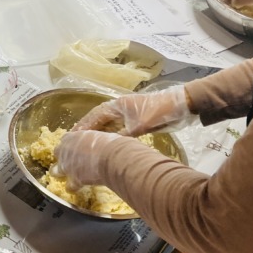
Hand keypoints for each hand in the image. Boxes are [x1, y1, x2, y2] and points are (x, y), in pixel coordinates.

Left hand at [51, 129, 119, 187]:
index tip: (75, 147)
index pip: (65, 139)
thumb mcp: (100, 136)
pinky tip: (76, 189)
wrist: (112, 157)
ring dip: (60, 174)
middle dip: (62, 157)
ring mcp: (67, 165)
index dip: (69, 144)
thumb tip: (101, 143)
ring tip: (66, 177)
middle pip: (57, 153)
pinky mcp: (74, 179)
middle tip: (70, 160)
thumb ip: (93, 140)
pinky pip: (69, 186)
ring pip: (55, 171)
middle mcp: (66, 150)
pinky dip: (73, 188)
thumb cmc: (110, 143)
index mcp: (73, 137)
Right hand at [72, 87, 194, 135]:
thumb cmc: (159, 112)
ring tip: (85, 143)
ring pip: (106, 123)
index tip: (72, 136)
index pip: (94, 116)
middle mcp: (118, 107)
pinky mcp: (134, 118)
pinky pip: (115, 126)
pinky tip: (105, 142)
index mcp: (117, 105)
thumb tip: (108, 146)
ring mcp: (126, 112)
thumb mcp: (139, 126)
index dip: (83, 126)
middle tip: (74, 141)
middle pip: (97, 118)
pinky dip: (108, 134)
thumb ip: (122, 136)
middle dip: (86, 129)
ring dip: (96, 131)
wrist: (181, 105)